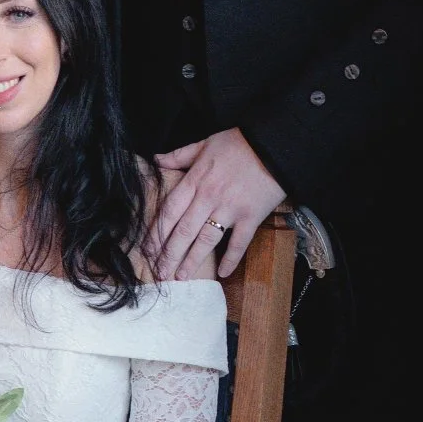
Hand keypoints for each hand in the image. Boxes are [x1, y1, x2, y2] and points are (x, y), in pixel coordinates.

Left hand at [152, 129, 285, 279]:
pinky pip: (239, 242)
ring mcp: (230, 209)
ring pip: (206, 240)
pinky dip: (231, 259)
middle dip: (169, 254)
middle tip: (161, 273)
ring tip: (181, 278)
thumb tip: (155, 160)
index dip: (157, 233)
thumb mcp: (205, 143)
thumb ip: (179, 155)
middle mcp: (209, 197)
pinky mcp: (251, 216)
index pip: (170, 211)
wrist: (274, 145)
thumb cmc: (239, 143)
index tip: (148, 250)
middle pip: (183, 231)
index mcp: (195, 180)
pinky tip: (223, 273)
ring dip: (192, 261)